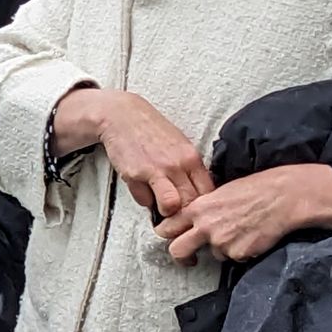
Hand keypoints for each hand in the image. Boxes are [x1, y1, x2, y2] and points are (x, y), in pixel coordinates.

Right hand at [61, 89, 213, 220]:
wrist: (122, 116)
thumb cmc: (151, 131)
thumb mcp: (180, 146)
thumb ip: (190, 169)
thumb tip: (197, 195)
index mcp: (192, 158)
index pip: (208, 193)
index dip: (203, 207)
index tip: (196, 211)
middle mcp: (177, 165)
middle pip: (192, 203)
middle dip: (185, 214)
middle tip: (179, 215)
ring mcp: (156, 170)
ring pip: (171, 206)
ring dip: (166, 212)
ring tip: (161, 208)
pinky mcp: (135, 175)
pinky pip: (144, 201)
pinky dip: (144, 200)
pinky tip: (143, 189)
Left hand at [155, 164, 331, 265]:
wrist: (282, 197)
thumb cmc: (254, 190)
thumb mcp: (220, 193)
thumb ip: (202, 209)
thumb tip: (190, 220)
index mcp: (197, 208)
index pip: (167, 227)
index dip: (168, 234)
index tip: (171, 237)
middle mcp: (205, 226)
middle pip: (177, 251)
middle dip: (182, 257)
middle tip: (189, 258)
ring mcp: (221, 242)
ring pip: (213, 254)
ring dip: (222, 248)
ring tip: (240, 231)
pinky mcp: (238, 253)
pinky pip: (234, 258)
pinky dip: (241, 251)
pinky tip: (251, 236)